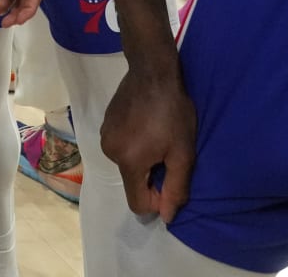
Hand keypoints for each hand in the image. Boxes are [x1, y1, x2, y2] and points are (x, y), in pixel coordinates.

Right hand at [101, 60, 195, 221]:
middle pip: (132, 182)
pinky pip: (121, 146)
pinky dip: (133, 143)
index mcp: (128, 162)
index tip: (170, 176)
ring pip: (126, 163)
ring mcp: (104, 136)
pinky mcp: (105, 123)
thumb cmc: (173, 110)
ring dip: (142, 157)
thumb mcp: (183, 152)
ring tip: (157, 132)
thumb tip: (165, 217)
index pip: (137, 203)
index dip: (156, 200)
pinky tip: (145, 123)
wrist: (153, 69)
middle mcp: (110, 152)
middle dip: (151, 174)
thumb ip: (175, 188)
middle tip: (167, 148)